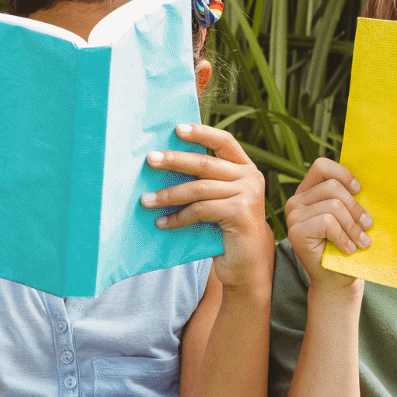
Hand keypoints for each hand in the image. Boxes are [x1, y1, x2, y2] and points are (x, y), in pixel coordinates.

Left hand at [143, 124, 272, 291]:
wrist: (246, 267)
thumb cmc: (225, 232)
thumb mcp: (218, 201)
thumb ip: (205, 183)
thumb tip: (165, 165)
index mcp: (245, 169)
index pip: (224, 141)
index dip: (201, 132)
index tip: (176, 129)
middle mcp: (251, 177)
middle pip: (205, 163)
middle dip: (174, 160)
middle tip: (149, 160)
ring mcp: (248, 194)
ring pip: (199, 188)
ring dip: (168, 194)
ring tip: (146, 200)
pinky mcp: (241, 213)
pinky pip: (200, 210)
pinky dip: (178, 217)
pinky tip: (162, 223)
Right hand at [283, 157, 371, 293]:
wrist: (336, 278)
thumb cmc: (345, 245)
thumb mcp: (348, 216)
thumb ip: (348, 197)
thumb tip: (365, 183)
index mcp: (307, 192)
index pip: (322, 166)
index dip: (343, 174)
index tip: (359, 190)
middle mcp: (296, 201)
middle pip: (333, 188)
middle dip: (356, 208)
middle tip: (367, 227)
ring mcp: (293, 217)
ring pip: (334, 206)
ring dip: (353, 227)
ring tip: (360, 242)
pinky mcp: (296, 232)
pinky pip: (328, 222)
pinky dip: (343, 237)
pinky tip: (347, 248)